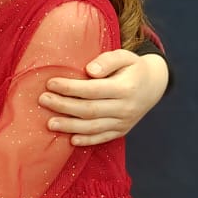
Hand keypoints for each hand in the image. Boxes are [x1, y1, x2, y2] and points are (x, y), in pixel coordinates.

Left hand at [40, 50, 169, 145]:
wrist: (154, 86)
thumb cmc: (133, 68)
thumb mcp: (125, 56)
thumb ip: (108, 60)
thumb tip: (89, 70)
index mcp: (126, 87)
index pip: (93, 89)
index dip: (70, 88)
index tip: (51, 83)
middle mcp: (125, 107)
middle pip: (89, 109)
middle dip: (64, 106)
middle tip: (43, 100)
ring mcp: (124, 122)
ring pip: (93, 127)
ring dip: (70, 126)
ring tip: (49, 123)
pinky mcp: (122, 131)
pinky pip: (103, 138)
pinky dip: (87, 140)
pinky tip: (71, 140)